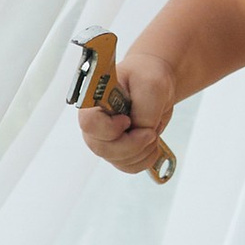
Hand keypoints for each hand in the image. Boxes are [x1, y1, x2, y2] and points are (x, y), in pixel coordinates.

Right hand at [78, 46, 178, 174]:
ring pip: (118, 161)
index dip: (111, 128)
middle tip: (149, 130)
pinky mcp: (117, 151)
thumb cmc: (147, 77)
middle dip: (133, 144)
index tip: (128, 120)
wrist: (155, 86)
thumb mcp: (151, 86)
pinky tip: (150, 142)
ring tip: (151, 130)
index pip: (89, 123)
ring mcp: (104, 139)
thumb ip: (142, 111)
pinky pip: (129, 166)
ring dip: (142, 150)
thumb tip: (139, 132)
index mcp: (94, 100)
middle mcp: (95, 123)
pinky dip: (145, 158)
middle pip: (103, 149)